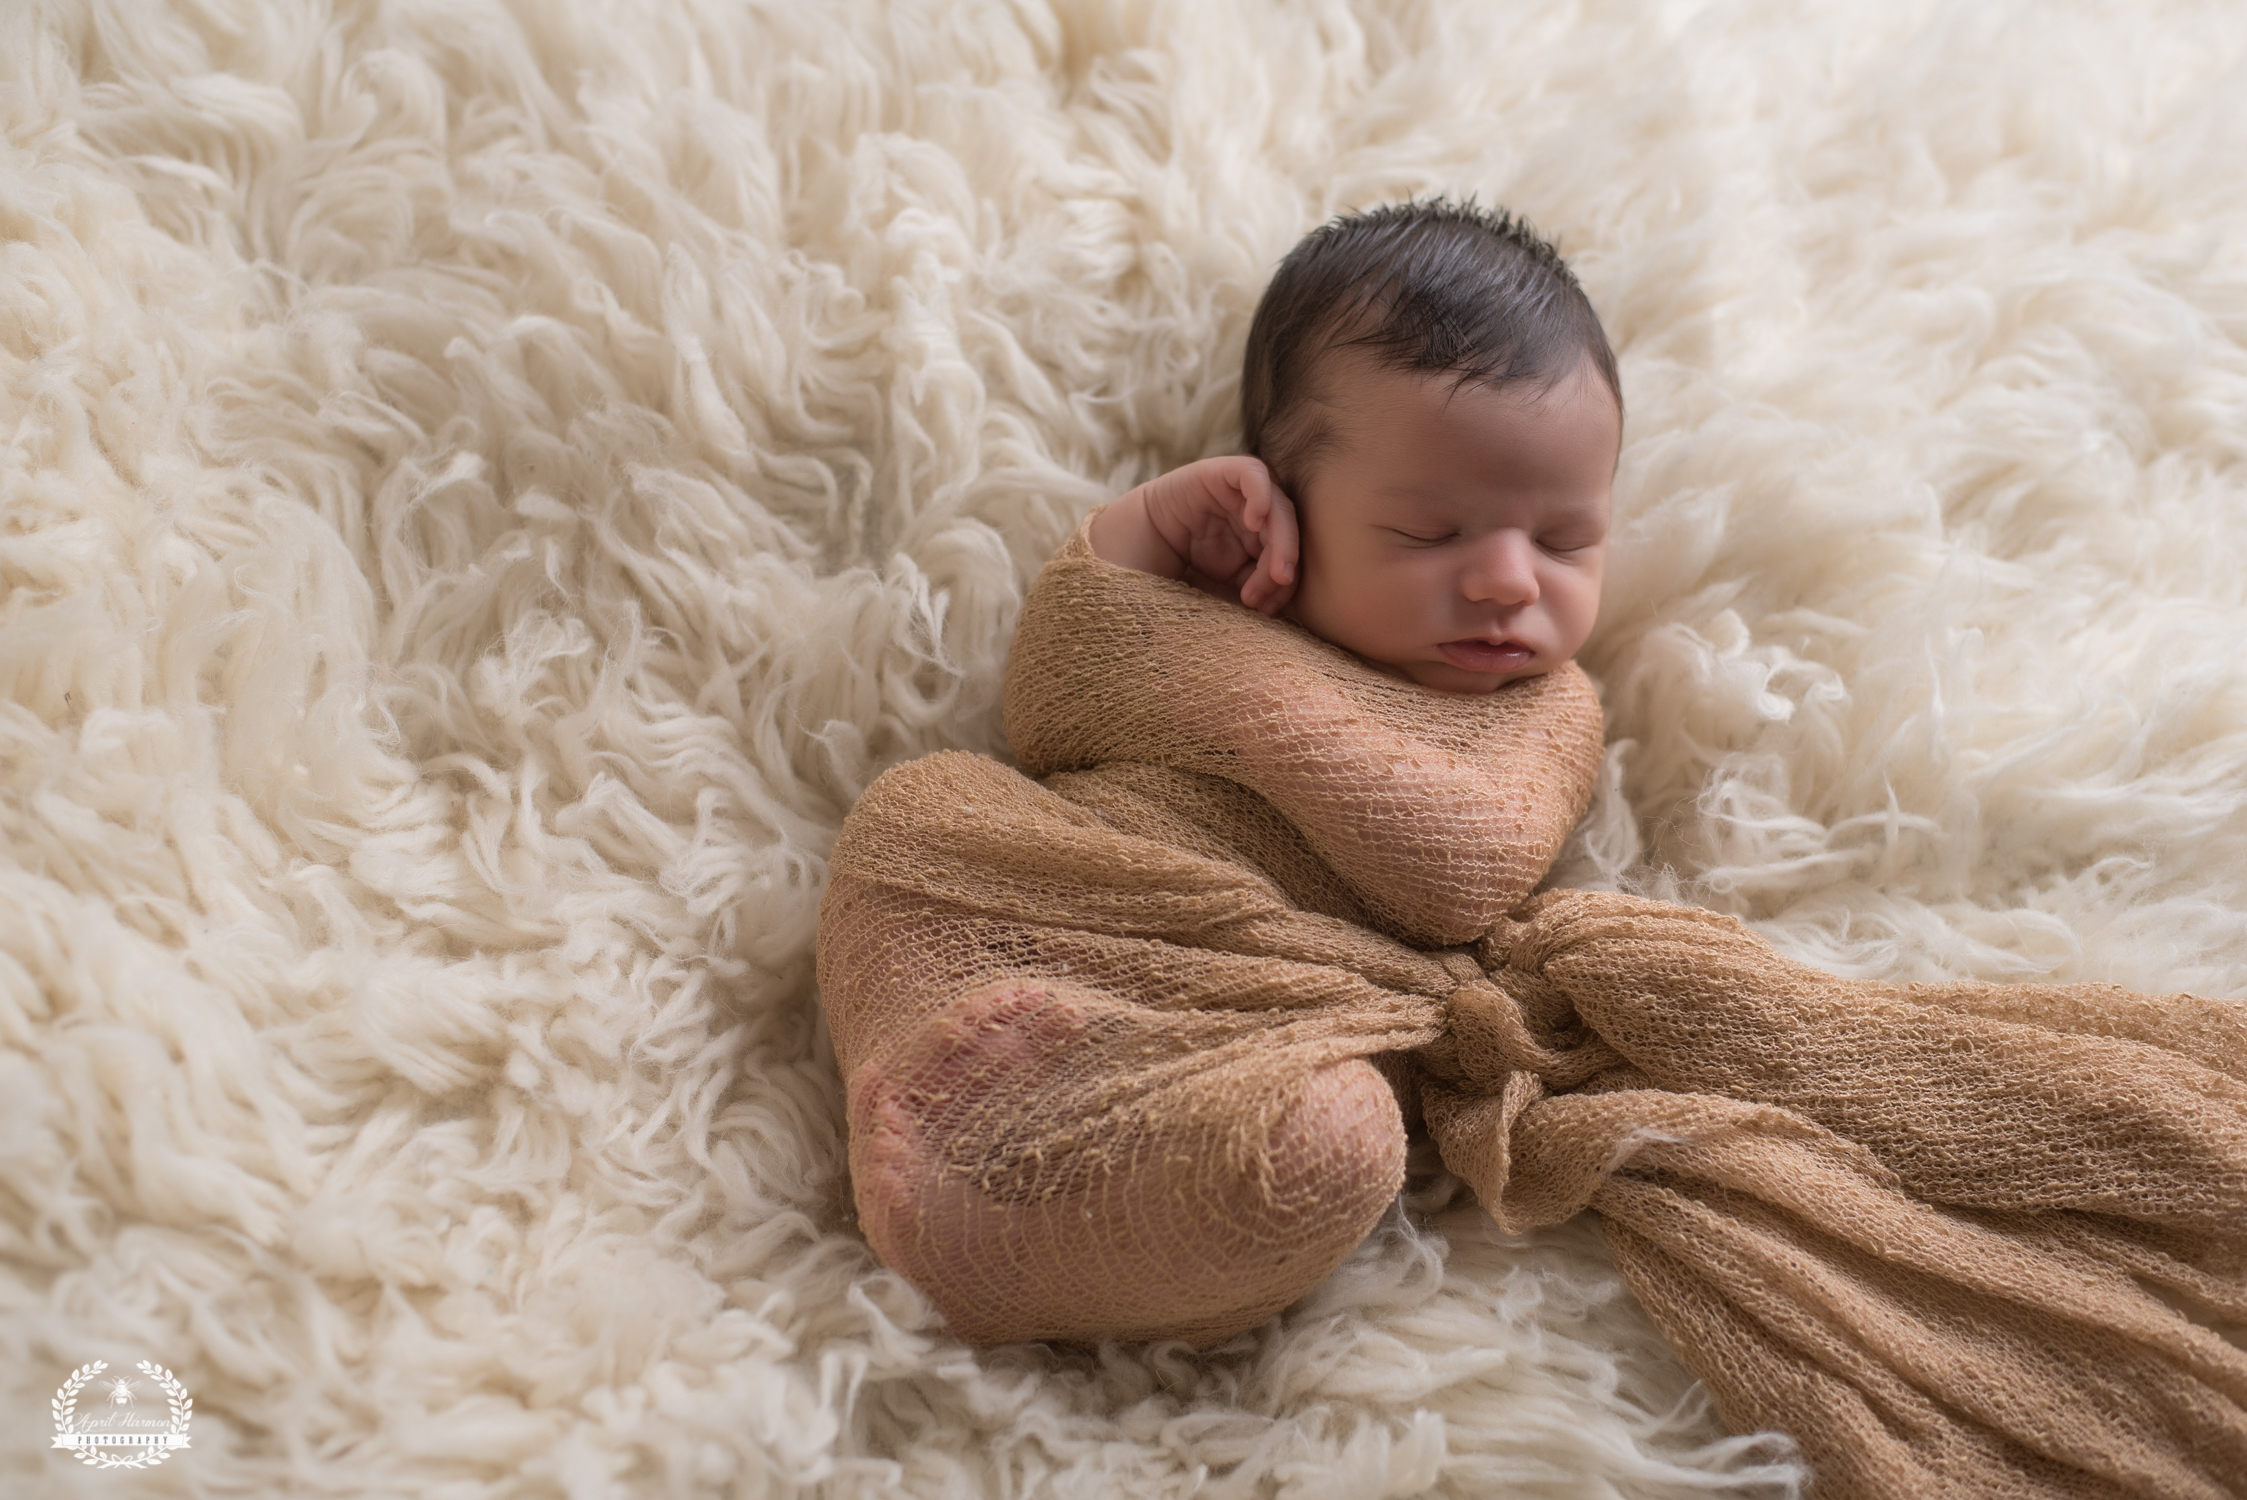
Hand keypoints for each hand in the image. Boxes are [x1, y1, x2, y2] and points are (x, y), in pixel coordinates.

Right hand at [1088, 456, 1299, 614]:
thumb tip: (1292, 611)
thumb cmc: (1164, 594)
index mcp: (1247, 552)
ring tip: (1272, 570)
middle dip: (1286, 560)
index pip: (1283, 559)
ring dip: (1281, 538)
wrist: (1113, 572)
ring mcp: (1231, 498)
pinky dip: (1262, 495)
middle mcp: (1243, 522)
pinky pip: (1251, 474)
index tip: (1266, 609)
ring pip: (1275, 506)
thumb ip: (1251, 599)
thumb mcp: (1217, 602)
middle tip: (1278, 584)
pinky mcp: (1214, 476)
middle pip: (1285, 531)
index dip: (1283, 584)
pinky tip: (1254, 522)